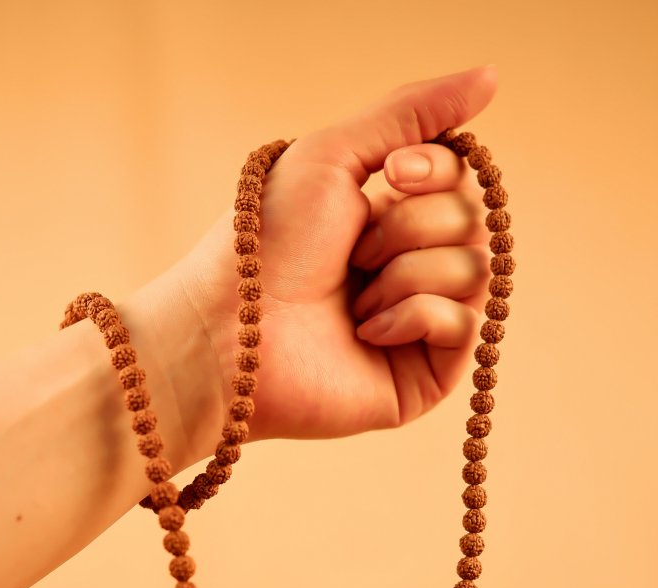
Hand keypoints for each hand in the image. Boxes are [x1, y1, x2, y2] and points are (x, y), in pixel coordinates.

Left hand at [178, 64, 498, 444]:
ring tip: (351, 302)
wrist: (232, 329)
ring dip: (405, 274)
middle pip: (474, 222)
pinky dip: (413, 316)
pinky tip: (365, 334)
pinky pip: (466, 325)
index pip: (464, 179)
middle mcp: (414, 269)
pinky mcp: (426, 376)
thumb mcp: (335, 154)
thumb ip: (412, 113)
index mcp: (394, 218)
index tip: (392, 173)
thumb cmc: (266, 245)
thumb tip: (492, 74)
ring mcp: (423, 326)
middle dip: (409, 228)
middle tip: (352, 254)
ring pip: (475, 272)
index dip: (437, 169)